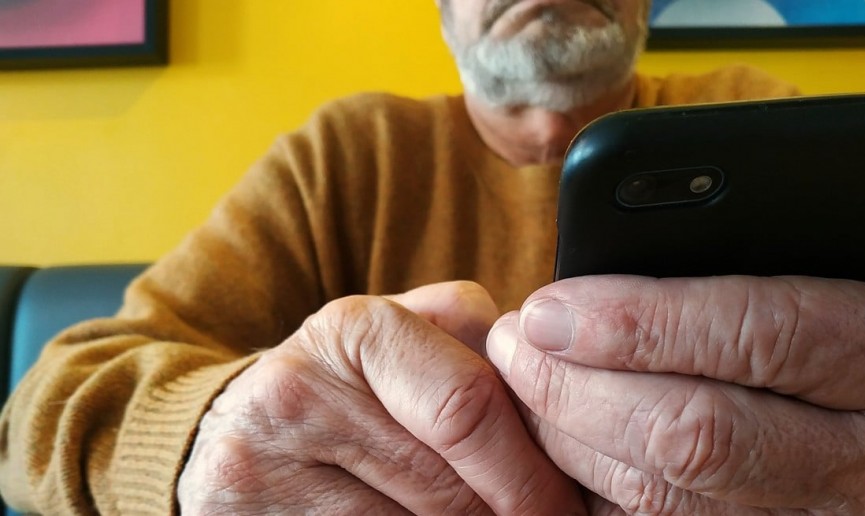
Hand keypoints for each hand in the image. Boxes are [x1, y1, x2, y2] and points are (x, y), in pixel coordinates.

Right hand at [178, 281, 584, 514]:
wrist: (232, 432)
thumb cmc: (347, 386)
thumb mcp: (402, 340)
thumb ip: (475, 346)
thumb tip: (566, 398)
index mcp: (357, 329)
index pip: (469, 406)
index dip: (531, 469)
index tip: (570, 504)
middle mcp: (299, 388)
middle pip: (447, 485)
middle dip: (511, 515)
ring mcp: (261, 463)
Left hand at [486, 101, 864, 513]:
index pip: (761, 336)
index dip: (648, 322)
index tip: (555, 304)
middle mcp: (861, 459)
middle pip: (696, 432)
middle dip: (583, 387)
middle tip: (518, 338)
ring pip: (660, 491)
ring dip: (568, 434)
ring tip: (518, 373)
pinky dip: (582, 482)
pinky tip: (543, 431)